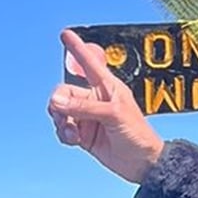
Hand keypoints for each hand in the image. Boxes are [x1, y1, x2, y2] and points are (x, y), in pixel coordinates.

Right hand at [47, 29, 164, 184]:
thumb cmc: (137, 134)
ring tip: (73, 133)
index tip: (66, 34)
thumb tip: (56, 102)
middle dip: (59, 103)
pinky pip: (63, 128)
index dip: (77, 48)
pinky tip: (75, 140)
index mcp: (107, 86)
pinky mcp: (82, 133)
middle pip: (64, 92)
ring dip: (61, 121)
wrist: (141, 162)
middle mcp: (94, 98)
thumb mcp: (113, 115)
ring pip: (60, 111)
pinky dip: (64, 134)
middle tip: (63, 114)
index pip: (89, 63)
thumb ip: (84, 107)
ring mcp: (87, 116)